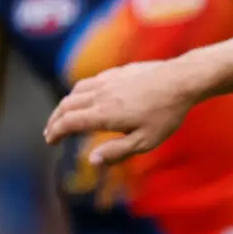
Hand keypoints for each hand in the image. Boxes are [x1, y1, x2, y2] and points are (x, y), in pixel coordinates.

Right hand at [43, 57, 207, 166]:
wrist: (181, 80)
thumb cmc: (166, 113)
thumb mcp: (146, 141)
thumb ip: (117, 151)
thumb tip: (91, 161)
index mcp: (104, 114)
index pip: (69, 123)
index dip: (55, 132)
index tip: (50, 141)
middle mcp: (100, 95)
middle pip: (66, 106)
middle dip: (55, 120)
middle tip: (51, 132)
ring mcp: (107, 81)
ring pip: (76, 92)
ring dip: (65, 106)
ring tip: (63, 116)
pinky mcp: (117, 72)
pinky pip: (89, 82)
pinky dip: (78, 92)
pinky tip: (84, 97)